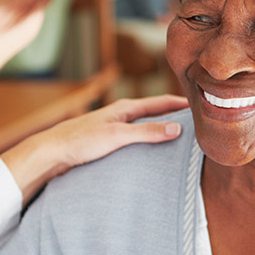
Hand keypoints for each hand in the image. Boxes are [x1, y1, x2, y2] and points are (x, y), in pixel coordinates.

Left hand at [0, 94, 187, 203]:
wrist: (52, 152)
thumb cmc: (81, 141)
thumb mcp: (117, 136)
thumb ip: (147, 131)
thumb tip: (177, 128)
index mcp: (125, 108)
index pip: (161, 102)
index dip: (182, 104)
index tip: (203, 105)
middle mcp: (121, 114)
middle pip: (155, 112)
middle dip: (175, 115)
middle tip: (198, 122)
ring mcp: (115, 127)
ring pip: (145, 125)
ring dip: (162, 128)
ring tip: (181, 137)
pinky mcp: (108, 141)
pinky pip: (135, 138)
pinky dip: (148, 140)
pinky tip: (152, 151)